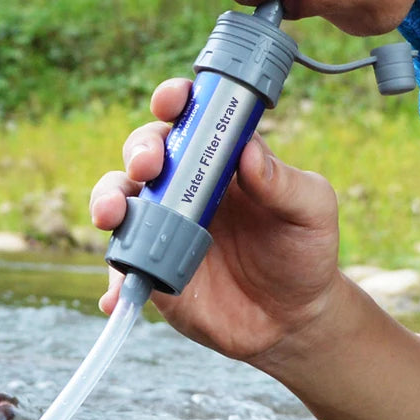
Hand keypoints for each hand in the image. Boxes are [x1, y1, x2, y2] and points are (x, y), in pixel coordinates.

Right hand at [90, 77, 343, 362]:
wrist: (291, 319)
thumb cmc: (303, 253)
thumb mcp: (311, 213)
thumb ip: (285, 183)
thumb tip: (248, 151)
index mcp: (221, 159)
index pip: (190, 117)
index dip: (174, 100)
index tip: (172, 102)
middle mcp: (184, 186)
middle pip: (145, 153)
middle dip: (138, 151)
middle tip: (147, 167)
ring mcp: (163, 226)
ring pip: (121, 200)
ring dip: (108, 200)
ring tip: (112, 216)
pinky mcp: (151, 268)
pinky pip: (122, 266)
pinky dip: (113, 278)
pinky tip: (116, 293)